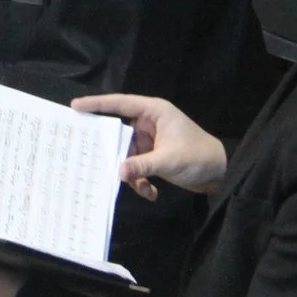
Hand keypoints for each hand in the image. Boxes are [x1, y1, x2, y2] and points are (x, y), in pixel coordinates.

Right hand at [70, 93, 227, 199]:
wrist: (221, 173)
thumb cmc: (197, 155)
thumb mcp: (168, 160)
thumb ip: (142, 165)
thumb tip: (118, 172)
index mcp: (153, 112)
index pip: (120, 104)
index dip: (97, 104)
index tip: (75, 106)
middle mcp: (149, 123)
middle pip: (119, 132)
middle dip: (110, 150)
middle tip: (89, 156)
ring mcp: (150, 141)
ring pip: (126, 154)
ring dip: (131, 172)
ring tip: (139, 186)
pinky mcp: (153, 156)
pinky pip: (136, 166)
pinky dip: (140, 180)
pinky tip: (151, 192)